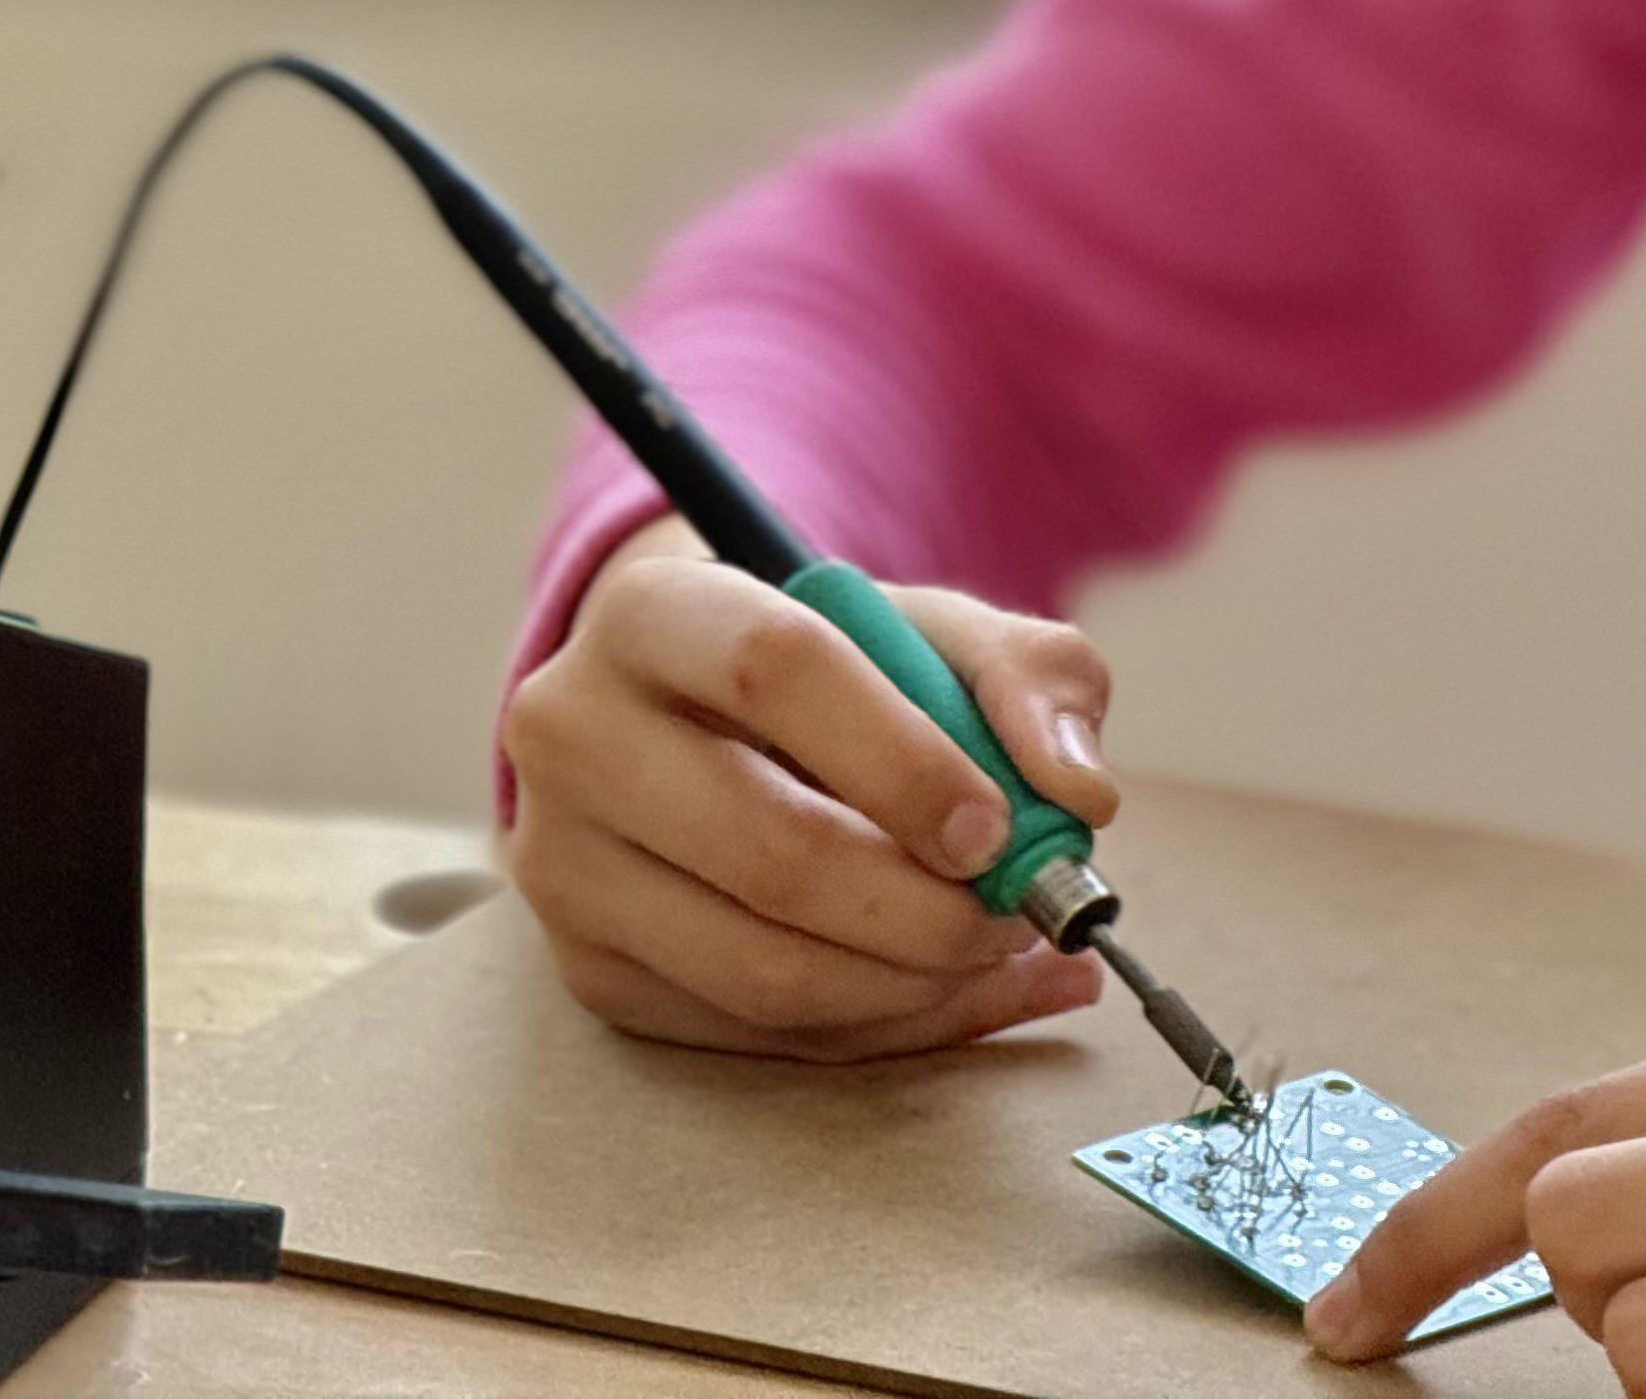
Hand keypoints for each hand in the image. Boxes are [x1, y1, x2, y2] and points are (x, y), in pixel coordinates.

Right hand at [501, 514, 1118, 1059]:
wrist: (703, 720)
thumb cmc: (832, 673)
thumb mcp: (933, 632)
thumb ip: (1031, 677)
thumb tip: (1079, 794)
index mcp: (652, 612)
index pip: (777, 671)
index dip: (903, 760)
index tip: (996, 827)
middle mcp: (575, 734)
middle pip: (766, 845)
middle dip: (922, 906)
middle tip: (1014, 914)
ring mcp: (566, 866)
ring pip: (759, 968)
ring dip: (912, 985)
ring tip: (997, 951)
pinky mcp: (591, 970)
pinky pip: (753, 1033)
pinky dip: (879, 1030)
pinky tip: (955, 995)